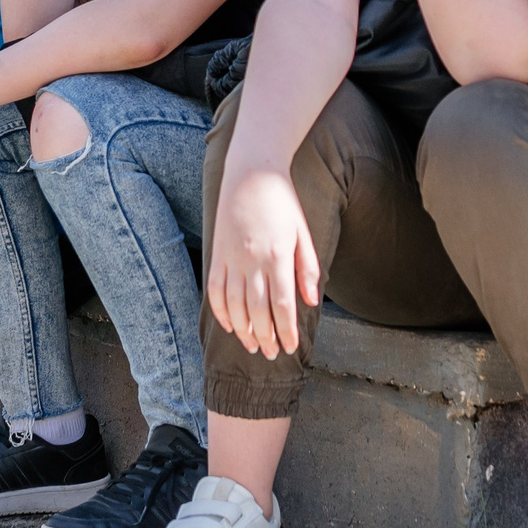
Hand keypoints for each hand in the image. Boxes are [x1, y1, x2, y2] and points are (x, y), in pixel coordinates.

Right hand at [205, 167, 321, 358]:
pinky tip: (231, 326)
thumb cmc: (282, 202)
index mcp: (277, 256)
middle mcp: (252, 261)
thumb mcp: (302, 233)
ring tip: (254, 346)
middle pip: (258, 311)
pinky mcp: (217, 255)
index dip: (286, 331)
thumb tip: (311, 301)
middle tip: (272, 354)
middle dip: (266, 338)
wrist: (250, 172)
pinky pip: (216, 291)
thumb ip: (307, 268)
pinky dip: (221, 313)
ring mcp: (232, 259)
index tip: (290, 347)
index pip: (283, 305)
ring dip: (244, 331)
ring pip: (235, 306)